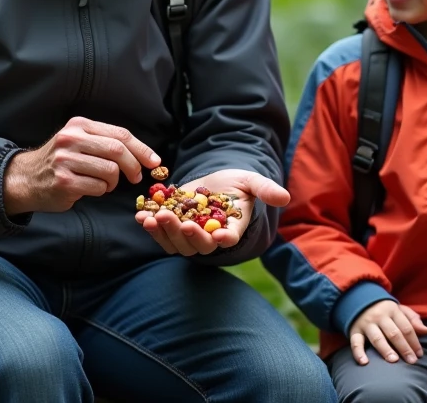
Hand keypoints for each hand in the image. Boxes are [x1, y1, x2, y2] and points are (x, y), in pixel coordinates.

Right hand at [4, 117, 160, 214]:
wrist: (26, 178)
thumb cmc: (60, 161)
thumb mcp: (79, 141)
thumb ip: (105, 142)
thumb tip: (144, 156)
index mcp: (79, 125)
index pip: (119, 134)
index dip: (142, 149)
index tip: (155, 161)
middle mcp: (71, 139)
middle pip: (117, 150)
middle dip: (133, 166)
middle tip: (136, 177)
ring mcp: (65, 160)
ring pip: (109, 171)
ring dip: (113, 182)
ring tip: (103, 183)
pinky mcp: (63, 182)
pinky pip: (97, 187)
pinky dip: (100, 191)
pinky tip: (88, 189)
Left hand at [135, 169, 288, 256]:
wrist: (216, 182)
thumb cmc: (237, 183)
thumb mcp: (251, 181)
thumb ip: (265, 189)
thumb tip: (285, 197)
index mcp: (233, 228)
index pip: (229, 238)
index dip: (223, 238)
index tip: (217, 234)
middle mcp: (211, 238)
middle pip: (198, 244)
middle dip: (184, 233)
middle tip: (171, 218)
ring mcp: (191, 236)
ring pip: (177, 243)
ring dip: (163, 232)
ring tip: (152, 217)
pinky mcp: (174, 229)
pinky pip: (161, 236)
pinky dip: (151, 228)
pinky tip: (141, 216)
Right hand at [348, 301, 426, 364]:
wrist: (359, 299)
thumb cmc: (384, 310)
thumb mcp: (399, 309)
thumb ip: (413, 319)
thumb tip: (426, 331)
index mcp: (392, 310)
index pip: (406, 327)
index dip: (414, 341)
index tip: (419, 355)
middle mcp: (379, 317)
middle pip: (393, 333)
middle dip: (404, 348)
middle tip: (412, 361)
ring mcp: (366, 324)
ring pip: (377, 338)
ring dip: (385, 349)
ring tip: (394, 360)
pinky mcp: (354, 331)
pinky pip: (355, 342)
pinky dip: (358, 353)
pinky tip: (364, 363)